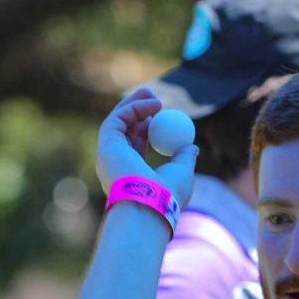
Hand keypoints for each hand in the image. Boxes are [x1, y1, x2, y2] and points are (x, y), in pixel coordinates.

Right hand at [95, 88, 196, 212]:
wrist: (152, 203)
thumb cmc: (168, 195)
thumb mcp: (182, 173)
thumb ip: (184, 159)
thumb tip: (192, 147)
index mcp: (130, 174)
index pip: (135, 145)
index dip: (146, 127)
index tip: (160, 114)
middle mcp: (115, 164)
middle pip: (123, 130)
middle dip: (136, 111)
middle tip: (153, 98)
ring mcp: (108, 154)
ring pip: (117, 122)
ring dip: (134, 104)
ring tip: (153, 94)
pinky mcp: (106, 144)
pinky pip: (118, 119)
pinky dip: (134, 108)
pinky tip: (153, 105)